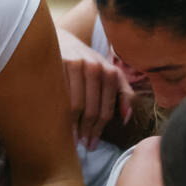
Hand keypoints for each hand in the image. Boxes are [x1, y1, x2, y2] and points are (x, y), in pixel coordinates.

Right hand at [57, 28, 133, 148]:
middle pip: (91, 110)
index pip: (106, 109)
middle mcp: (95, 67)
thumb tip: (127, 118)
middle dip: (87, 131)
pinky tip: (59, 124)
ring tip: (73, 140)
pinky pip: (60, 95)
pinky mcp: (58, 63)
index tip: (93, 144)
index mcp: (110, 72)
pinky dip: (59, 112)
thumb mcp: (109, 72)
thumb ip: (122, 93)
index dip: (99, 130)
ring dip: (73, 126)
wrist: (60, 39)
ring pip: (75, 105)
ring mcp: (76, 65)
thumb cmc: (86, 61)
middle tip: (83, 146)